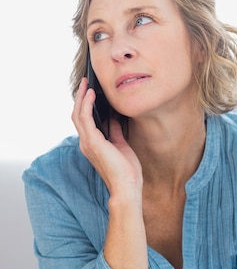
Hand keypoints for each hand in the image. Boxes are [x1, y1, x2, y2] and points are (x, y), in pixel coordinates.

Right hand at [72, 78, 142, 197]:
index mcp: (92, 144)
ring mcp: (87, 143)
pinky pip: (86, 118)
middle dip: (80, 97)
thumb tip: (115, 118)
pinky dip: (87, 104)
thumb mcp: (121, 144)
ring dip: (81, 97)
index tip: (90, 91)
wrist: (128, 186)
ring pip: (78, 115)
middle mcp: (86, 143)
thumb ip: (115, 131)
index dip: (84, 106)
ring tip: (86, 83)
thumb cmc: (126, 170)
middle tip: (85, 82)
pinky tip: (92, 94)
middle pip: (77, 115)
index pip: (84, 121)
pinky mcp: (93, 142)